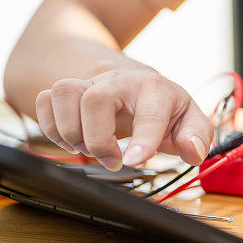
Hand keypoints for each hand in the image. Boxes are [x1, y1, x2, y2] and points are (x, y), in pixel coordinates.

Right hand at [35, 69, 212, 169]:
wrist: (136, 82)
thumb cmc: (164, 106)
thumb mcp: (190, 119)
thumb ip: (197, 136)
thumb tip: (192, 151)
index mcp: (155, 88)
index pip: (149, 111)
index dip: (143, 138)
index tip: (134, 161)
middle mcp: (120, 81)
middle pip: (94, 99)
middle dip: (98, 139)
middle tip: (113, 161)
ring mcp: (90, 83)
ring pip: (63, 92)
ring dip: (70, 131)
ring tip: (89, 149)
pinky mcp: (69, 90)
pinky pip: (44, 100)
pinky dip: (51, 126)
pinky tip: (72, 141)